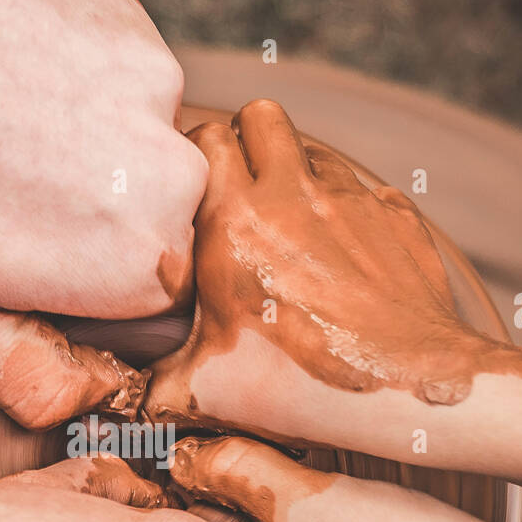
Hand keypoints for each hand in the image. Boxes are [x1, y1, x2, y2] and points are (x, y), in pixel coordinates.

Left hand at [0, 0, 205, 428]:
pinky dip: (83, 101)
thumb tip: (86, 401)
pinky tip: (13, 94)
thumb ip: (29, 378)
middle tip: (8, 210)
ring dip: (93, 168)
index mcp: (142, 266)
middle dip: (99, 239)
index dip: (94, 313)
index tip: (32, 283)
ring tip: (2, 148)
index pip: (161, 320)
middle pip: (162, 240)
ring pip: (145, 164)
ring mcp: (159, 94)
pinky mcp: (134, 33)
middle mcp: (174, 179)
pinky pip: (127, 95)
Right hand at [143, 99, 521, 512]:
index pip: (206, 139)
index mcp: (234, 222)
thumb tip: (116, 405)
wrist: (405, 389)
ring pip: (312, 146)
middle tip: (240, 189)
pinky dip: (346, 207)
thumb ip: (150, 389)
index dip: (197, 159)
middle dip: (246, 141)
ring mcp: (350, 198)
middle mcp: (292, 194)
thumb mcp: (203, 394)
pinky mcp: (395, 214)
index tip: (196, 192)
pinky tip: (341, 255)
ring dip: (296, 169)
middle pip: (260, 116)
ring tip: (290, 222)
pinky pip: (362, 187)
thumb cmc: (298, 389)